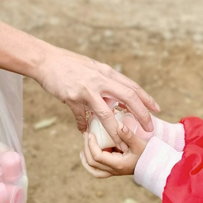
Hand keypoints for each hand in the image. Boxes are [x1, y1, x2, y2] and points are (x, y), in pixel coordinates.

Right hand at [33, 45, 157, 142]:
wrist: (45, 60)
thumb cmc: (69, 63)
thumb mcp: (92, 68)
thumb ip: (105, 80)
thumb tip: (116, 94)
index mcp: (106, 72)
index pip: (132, 86)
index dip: (146, 99)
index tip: (157, 110)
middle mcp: (100, 80)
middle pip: (128, 98)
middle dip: (141, 115)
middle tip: (149, 128)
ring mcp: (86, 89)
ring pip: (106, 114)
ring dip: (116, 130)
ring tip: (122, 143)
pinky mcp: (72, 98)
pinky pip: (82, 117)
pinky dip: (84, 126)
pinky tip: (85, 133)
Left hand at [80, 122, 147, 177]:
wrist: (155, 164)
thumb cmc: (148, 153)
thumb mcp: (139, 143)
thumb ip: (129, 135)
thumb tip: (118, 125)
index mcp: (118, 164)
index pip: (97, 157)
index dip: (91, 145)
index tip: (90, 133)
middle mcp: (114, 170)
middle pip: (92, 163)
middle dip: (86, 147)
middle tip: (86, 134)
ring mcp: (113, 172)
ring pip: (93, 169)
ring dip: (86, 158)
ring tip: (84, 146)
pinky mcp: (114, 170)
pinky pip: (98, 171)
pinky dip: (90, 164)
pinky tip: (88, 154)